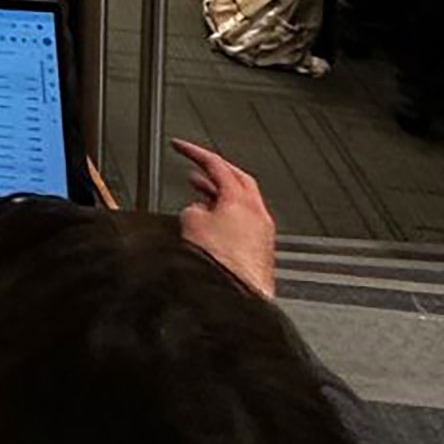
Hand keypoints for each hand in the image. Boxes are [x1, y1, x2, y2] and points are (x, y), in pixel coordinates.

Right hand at [172, 139, 273, 299]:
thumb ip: (192, 207)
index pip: (216, 164)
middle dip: (214, 173)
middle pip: (237, 180)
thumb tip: (197, 210)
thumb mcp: (190, 223)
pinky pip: (245, 225)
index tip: (180, 147)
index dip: (194, 152)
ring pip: (242, 204)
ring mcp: (263, 233)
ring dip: (220, 198)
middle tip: (195, 170)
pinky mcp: (262, 252)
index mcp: (240, 199)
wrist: (238, 296)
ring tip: (200, 202)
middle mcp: (257, 213)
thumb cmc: (221, 263)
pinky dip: (228, 220)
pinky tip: (213, 233)